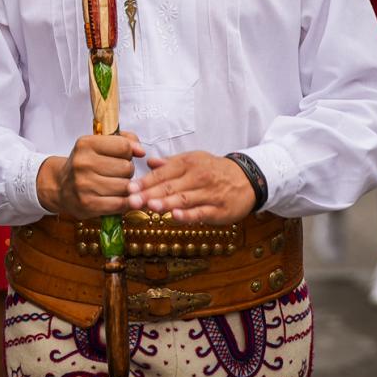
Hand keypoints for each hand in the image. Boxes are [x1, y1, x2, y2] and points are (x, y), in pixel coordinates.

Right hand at [38, 132, 145, 218]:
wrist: (60, 187)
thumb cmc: (85, 165)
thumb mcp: (98, 145)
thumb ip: (124, 140)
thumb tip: (141, 151)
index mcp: (86, 144)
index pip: (123, 146)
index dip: (128, 152)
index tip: (123, 156)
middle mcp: (83, 163)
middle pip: (126, 167)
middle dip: (127, 171)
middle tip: (117, 173)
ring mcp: (85, 185)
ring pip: (126, 186)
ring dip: (126, 188)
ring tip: (116, 185)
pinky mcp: (88, 204)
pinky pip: (120, 203)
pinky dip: (125, 202)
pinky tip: (119, 198)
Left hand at [131, 151, 255, 224]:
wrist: (247, 178)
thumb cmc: (215, 170)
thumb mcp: (194, 160)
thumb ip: (171, 163)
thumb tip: (149, 161)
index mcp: (188, 163)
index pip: (163, 173)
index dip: (145, 181)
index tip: (129, 188)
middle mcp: (197, 177)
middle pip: (170, 186)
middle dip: (149, 194)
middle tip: (132, 201)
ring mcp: (208, 193)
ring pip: (184, 199)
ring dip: (166, 203)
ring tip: (150, 207)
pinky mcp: (218, 209)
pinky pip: (201, 212)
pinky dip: (188, 215)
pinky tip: (176, 217)